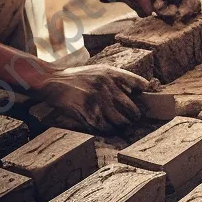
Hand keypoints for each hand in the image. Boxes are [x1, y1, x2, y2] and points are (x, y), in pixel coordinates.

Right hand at [32, 65, 148, 132]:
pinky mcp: (87, 113)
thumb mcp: (100, 70)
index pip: (136, 82)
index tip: (148, 98)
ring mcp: (97, 101)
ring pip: (120, 121)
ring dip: (123, 126)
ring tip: (123, 127)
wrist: (53, 81)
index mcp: (110, 74)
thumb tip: (140, 89)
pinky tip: (109, 129)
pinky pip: (104, 127)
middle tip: (135, 120)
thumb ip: (119, 77)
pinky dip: (109, 130)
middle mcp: (106, 86)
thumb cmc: (78, 76)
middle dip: (134, 117)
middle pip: (131, 109)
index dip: (144, 91)